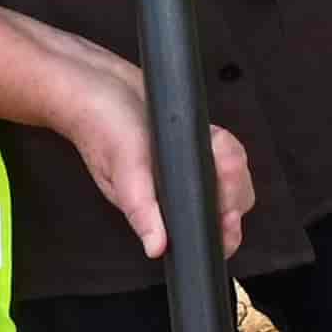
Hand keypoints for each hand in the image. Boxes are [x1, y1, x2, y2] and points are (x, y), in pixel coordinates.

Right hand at [42, 47, 254, 260]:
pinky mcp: (194, 144)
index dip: (225, 229)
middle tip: (216, 162)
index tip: (229, 212)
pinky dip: (223, 141)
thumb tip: (155, 247)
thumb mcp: (124, 174)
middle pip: (230, 204)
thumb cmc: (101, 130)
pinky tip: (206, 134)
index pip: (204, 233)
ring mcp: (187, 168)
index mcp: (159, 209)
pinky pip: (225, 150)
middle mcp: (175, 192)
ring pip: (233, 176)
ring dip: (228, 158)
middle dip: (232, 184)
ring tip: (209, 144)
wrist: (99, 84)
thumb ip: (142, 212)